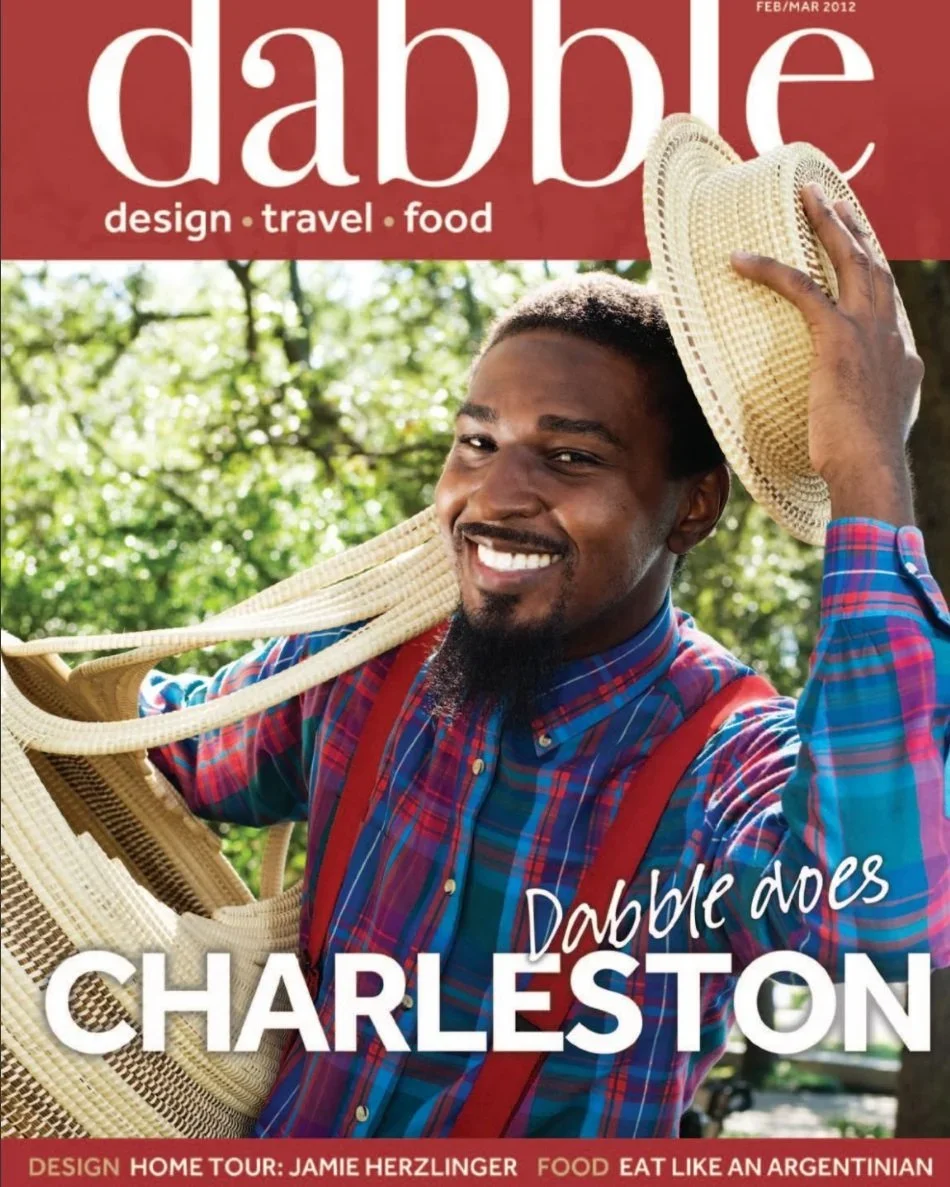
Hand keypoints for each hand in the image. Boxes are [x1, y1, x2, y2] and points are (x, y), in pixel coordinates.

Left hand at [731, 183, 922, 526]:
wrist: (871, 470)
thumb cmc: (862, 466)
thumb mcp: (869, 434)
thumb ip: (861, 416)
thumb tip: (844, 423)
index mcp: (901, 358)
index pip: (887, 305)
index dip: (871, 277)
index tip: (860, 254)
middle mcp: (892, 336)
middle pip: (875, 267)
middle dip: (855, 230)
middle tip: (834, 201)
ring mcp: (869, 333)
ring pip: (849, 261)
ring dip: (827, 224)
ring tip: (807, 196)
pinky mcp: (837, 338)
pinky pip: (802, 289)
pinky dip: (769, 270)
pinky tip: (741, 259)